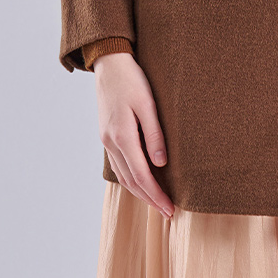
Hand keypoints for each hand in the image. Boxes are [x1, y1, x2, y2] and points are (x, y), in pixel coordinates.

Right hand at [93, 52, 174, 217]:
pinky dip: (131, 178)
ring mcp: (106, 140)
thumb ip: (154, 134)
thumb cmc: (132, 80)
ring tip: (157, 203)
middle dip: (149, 199)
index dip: (156, 195)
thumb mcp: (148, 104)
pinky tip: (141, 182)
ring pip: (123, 176)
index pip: (141, 175)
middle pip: (131, 181)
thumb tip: (161, 163)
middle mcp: (111, 143)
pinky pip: (119, 165)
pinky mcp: (107, 135)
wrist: (110, 64)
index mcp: (122, 136)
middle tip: (168, 213)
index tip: (171, 209)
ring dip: (140, 192)